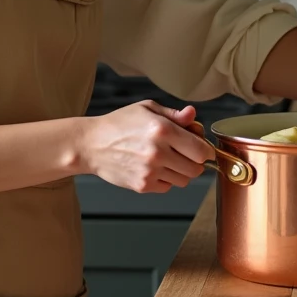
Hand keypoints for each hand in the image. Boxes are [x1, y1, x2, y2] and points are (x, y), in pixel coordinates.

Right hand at [80, 101, 213, 193]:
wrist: (91, 144)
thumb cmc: (118, 123)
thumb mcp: (147, 108)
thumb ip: (174, 114)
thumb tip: (193, 115)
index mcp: (163, 130)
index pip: (201, 150)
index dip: (206, 150)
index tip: (203, 149)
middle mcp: (159, 152)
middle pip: (196, 169)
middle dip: (195, 162)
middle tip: (185, 154)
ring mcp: (151, 171)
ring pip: (184, 180)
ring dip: (181, 171)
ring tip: (167, 159)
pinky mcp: (143, 185)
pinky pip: (167, 187)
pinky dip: (165, 179)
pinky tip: (154, 167)